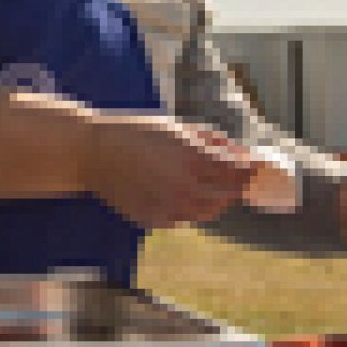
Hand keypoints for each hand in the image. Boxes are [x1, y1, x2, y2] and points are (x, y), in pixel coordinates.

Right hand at [82, 115, 256, 228]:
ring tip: (206, 186)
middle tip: (232, 177)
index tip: (253, 166)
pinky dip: (188, 209)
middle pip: (228, 195)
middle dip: (234, 185)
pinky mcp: (155, 219)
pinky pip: (182, 219)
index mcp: (195, 160)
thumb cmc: (134, 132)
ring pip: (208, 212)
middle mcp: (187, 187)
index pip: (239, 172)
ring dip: (214, 200)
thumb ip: (210, 140)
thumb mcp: (176, 127)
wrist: (93, 152)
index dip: (250, 169)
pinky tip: (177, 194)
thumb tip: (237, 150)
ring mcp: (170, 207)